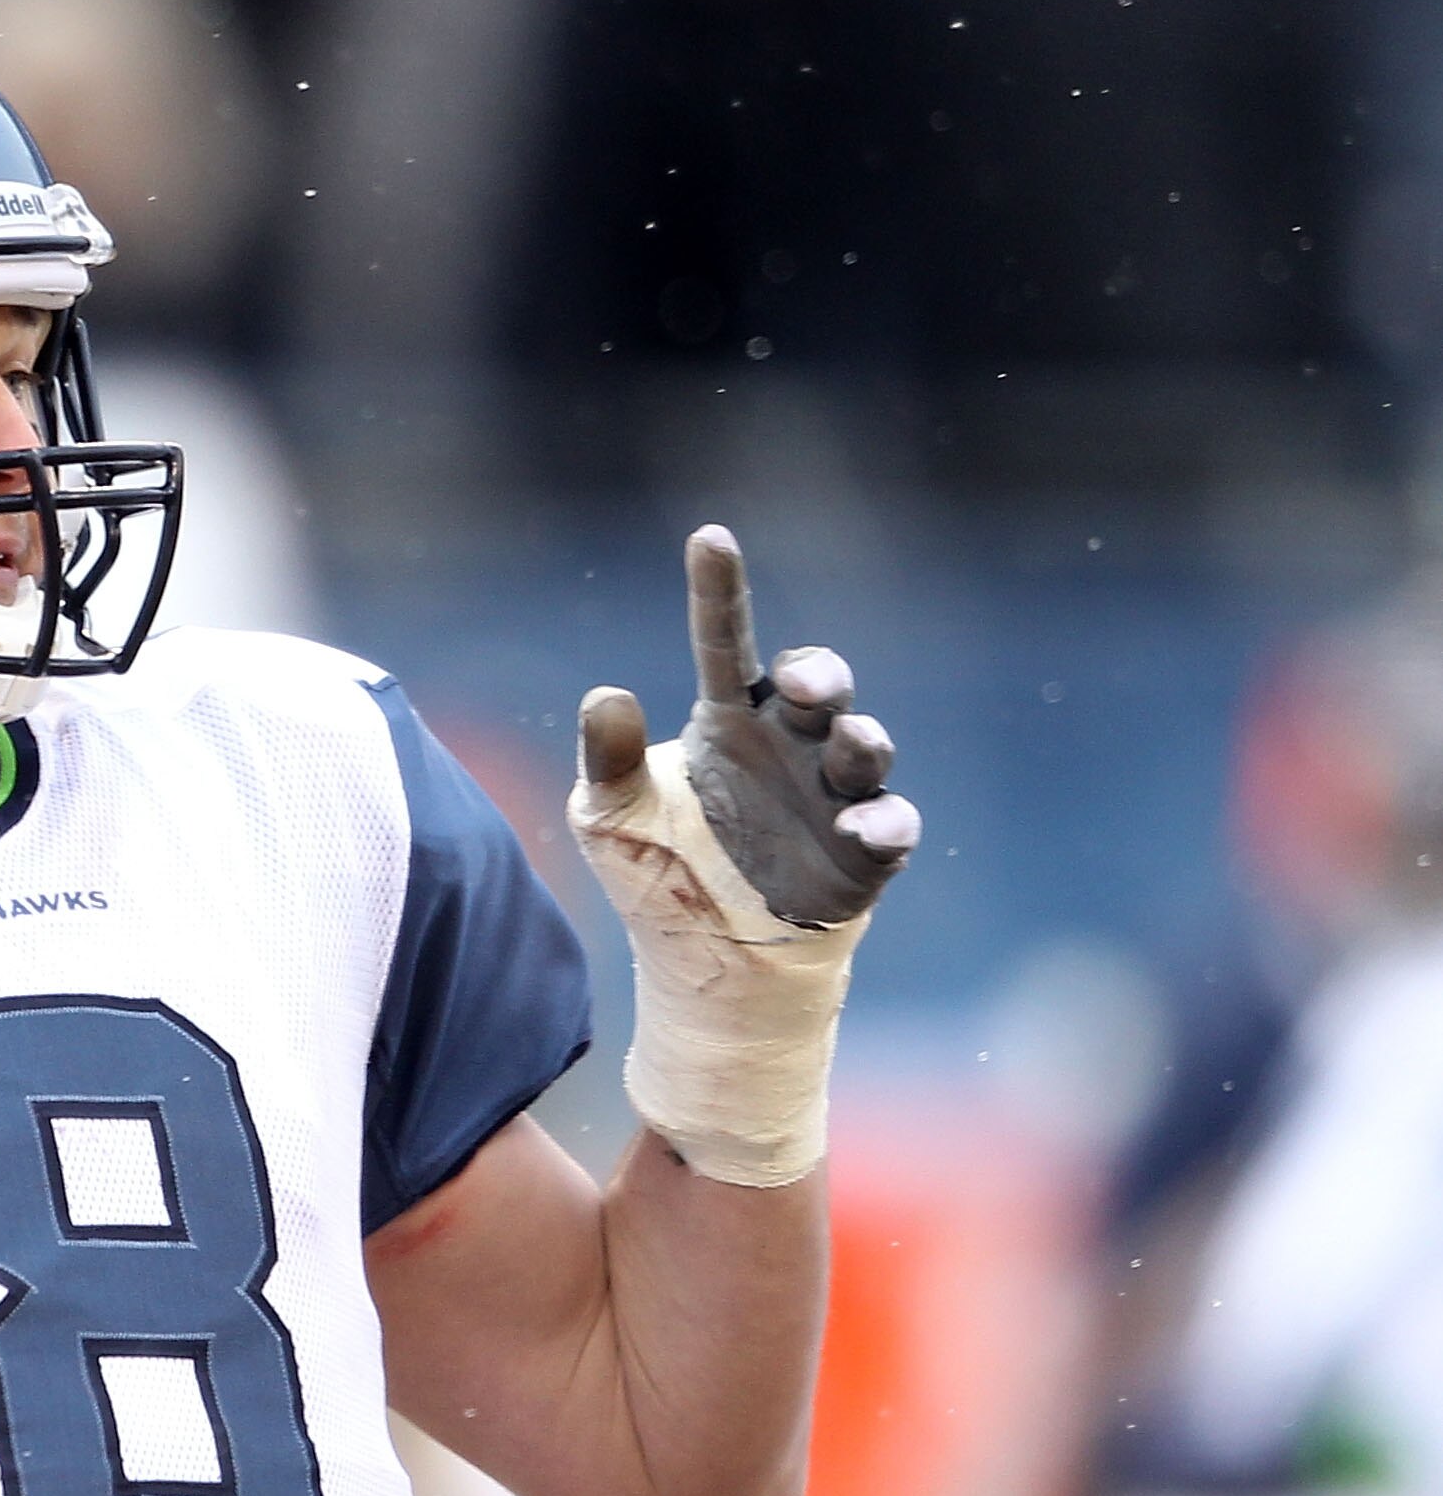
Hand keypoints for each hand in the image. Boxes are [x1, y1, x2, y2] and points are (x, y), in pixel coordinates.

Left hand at [579, 525, 916, 930]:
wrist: (702, 957)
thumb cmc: (656, 873)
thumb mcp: (610, 817)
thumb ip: (606, 760)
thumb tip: (604, 695)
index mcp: (728, 720)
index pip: (726, 641)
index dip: (719, 590)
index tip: (709, 538)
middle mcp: (790, 744)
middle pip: (820, 685)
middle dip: (822, 673)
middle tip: (805, 683)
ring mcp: (833, 795)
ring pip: (865, 746)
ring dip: (864, 741)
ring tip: (852, 743)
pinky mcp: (864, 854)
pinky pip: (890, 824)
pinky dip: (882, 822)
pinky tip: (860, 829)